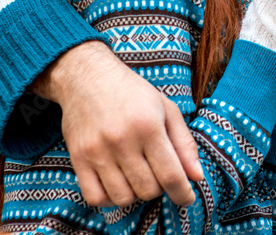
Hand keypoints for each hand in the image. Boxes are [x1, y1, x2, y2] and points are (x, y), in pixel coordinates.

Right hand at [33, 41, 203, 207]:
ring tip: (138, 177)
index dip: (182, 193)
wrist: (88, 77)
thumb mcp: (166, 109)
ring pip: (123, 197)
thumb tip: (197, 176)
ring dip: (135, 194)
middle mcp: (122, 141)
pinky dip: (110, 199)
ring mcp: (98, 151)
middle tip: (158, 174)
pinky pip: (95, 197)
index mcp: (149, 126)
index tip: (187, 199)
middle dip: (159, 189)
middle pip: (148, 189)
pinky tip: (117, 183)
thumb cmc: (133, 92)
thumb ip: (184, 143)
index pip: (171, 174)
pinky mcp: (78, 158)